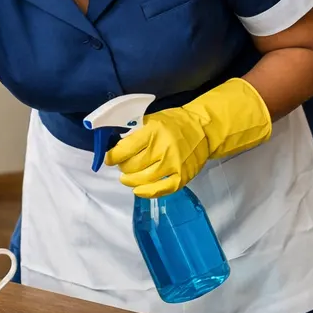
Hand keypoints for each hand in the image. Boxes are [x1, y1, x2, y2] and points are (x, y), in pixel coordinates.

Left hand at [106, 78, 271, 197]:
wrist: (203, 129)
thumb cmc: (175, 123)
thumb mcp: (153, 120)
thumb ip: (136, 133)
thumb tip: (116, 147)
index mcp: (154, 131)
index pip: (126, 148)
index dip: (113, 156)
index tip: (109, 158)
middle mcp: (163, 149)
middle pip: (133, 166)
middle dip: (123, 167)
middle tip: (123, 165)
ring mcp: (173, 165)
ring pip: (143, 179)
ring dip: (130, 180)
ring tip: (127, 177)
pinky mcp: (182, 177)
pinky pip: (161, 189)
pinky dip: (146, 192)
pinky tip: (138, 190)